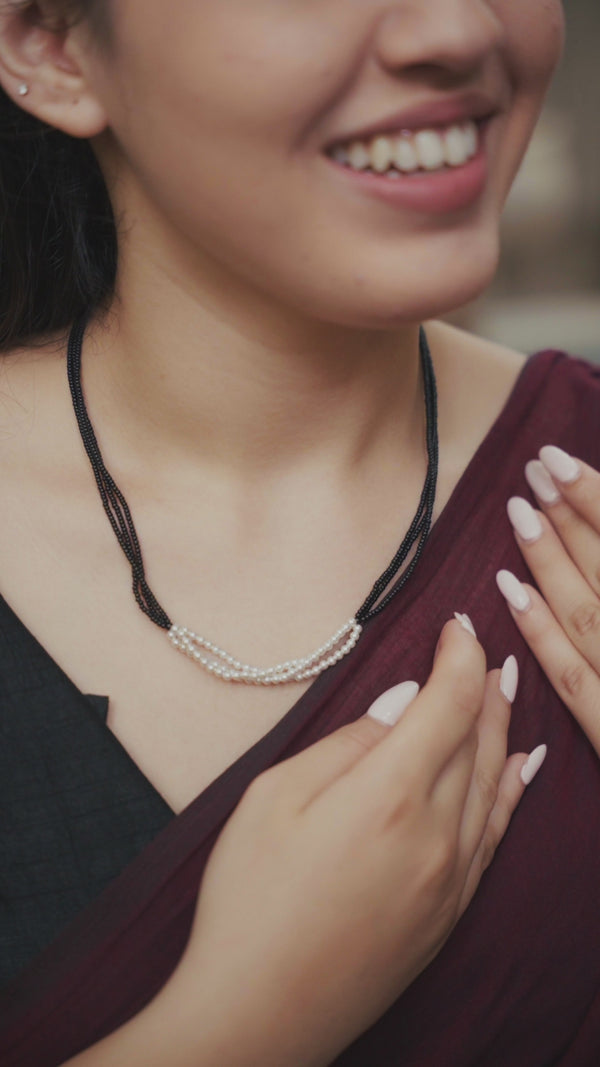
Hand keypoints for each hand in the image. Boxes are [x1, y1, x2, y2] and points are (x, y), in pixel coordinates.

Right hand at [159, 619, 533, 1066]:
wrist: (259, 1016)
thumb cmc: (250, 901)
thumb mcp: (275, 798)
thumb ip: (348, 742)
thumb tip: (402, 704)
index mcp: (390, 795)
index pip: (449, 702)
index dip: (459, 655)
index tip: (456, 624)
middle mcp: (437, 834)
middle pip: (478, 739)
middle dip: (483, 685)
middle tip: (484, 648)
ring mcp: (450, 878)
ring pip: (494, 783)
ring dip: (502, 729)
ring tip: (506, 689)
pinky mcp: (450, 913)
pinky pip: (497, 834)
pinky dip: (513, 791)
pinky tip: (522, 768)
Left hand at [499, 445, 599, 756]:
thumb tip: (597, 535)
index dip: (596, 499)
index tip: (558, 460)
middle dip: (568, 518)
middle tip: (530, 474)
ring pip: (588, 615)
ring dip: (549, 563)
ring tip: (519, 513)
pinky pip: (577, 681)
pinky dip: (540, 634)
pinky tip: (508, 593)